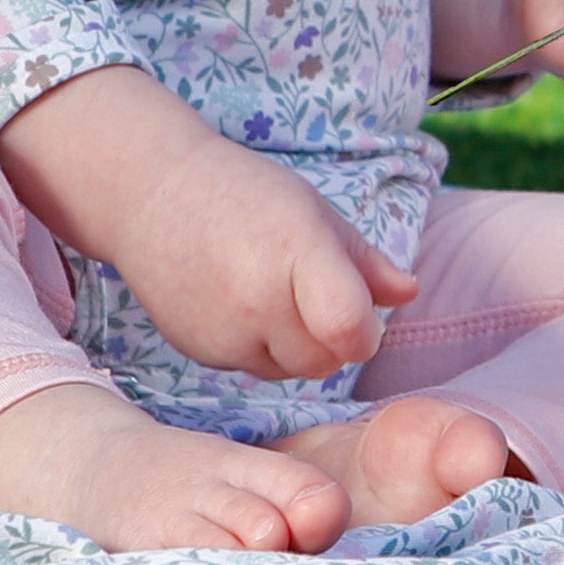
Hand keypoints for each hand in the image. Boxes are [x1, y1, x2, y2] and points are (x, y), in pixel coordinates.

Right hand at [0, 64, 415, 380]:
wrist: (153, 194)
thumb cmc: (246, 194)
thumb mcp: (311, 210)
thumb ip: (364, 259)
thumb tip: (410, 293)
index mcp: (297, 249)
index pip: (348, 327)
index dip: (364, 331)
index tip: (357, 312)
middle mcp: (259, 296)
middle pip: (325, 361)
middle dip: (330, 338)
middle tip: (310, 293)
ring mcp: (224, 329)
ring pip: (289, 370)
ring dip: (294, 345)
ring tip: (270, 291)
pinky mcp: (198, 350)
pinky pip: (251, 367)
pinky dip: (257, 346)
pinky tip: (237, 301)